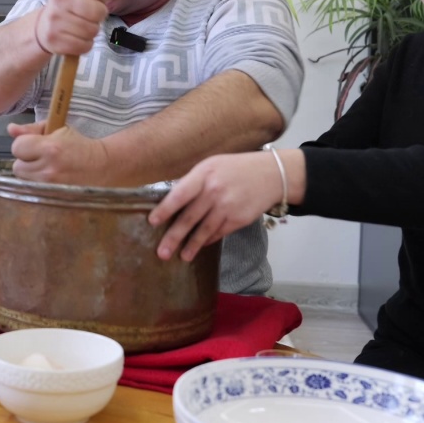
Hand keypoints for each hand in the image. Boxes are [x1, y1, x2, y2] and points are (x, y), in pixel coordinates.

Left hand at [7, 122, 114, 184]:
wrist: (102, 167)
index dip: (24, 144)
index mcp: (50, 148)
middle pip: (17, 166)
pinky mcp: (52, 198)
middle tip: (41, 158)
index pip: (17, 147)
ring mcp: (50, 187)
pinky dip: (36, 185)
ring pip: (23, 180)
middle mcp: (48, 170)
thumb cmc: (79, 146)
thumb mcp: (58, 130)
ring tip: (46, 169)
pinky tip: (48, 180)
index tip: (35, 145)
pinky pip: (32, 191)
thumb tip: (11, 129)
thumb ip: (32, 129)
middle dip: (26, 160)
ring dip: (31, 174)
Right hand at [34, 0, 123, 55]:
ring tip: (81, 24)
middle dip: (98, 16)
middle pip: (99, 11)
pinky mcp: (54, 39)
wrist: (44, 24)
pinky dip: (84, 44)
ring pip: (92, 31)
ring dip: (91, 31)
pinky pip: (84, 46)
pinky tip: (76, 36)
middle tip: (88, 14)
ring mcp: (54, 19)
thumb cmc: (71, 2)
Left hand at [148, 152, 280, 262]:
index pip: (180, 194)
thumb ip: (193, 181)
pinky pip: (218, 233)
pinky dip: (207, 240)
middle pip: (189, 217)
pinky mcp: (238, 219)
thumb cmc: (235, 168)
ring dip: (191, 246)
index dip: (165, 209)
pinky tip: (199, 246)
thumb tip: (171, 199)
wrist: (271, 175)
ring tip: (182, 257)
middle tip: (161, 252)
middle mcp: (214, 191)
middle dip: (174, 237)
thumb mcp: (212, 165)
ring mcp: (227, 207)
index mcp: (204, 174)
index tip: (152, 222)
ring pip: (204, 230)